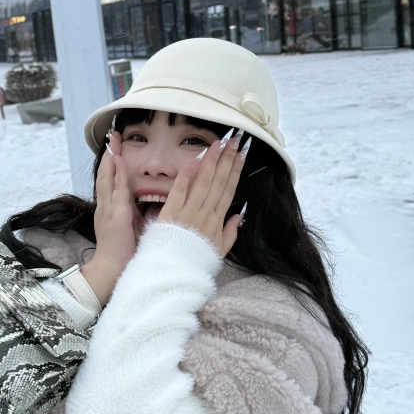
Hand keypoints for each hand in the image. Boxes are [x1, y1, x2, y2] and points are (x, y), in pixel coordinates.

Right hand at [81, 130, 136, 304]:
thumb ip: (130, 214)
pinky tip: (118, 161)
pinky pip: (115, 190)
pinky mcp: (115, 216)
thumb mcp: (126, 228)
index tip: (115, 148)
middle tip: (113, 136)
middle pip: (106, 175)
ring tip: (114, 142)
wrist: (111, 270)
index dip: (112, 164)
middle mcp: (106, 207)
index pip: (110, 182)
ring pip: (108, 178)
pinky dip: (115, 174)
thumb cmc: (122, 253)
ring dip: (111, 159)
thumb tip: (141, 204)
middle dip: (109, 155)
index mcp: (110, 210)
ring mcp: (108, 210)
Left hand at [157, 135, 245, 254]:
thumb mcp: (218, 251)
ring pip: (203, 182)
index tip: (242, 155)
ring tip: (220, 142)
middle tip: (235, 139)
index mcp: (216, 221)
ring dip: (212, 160)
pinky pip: (180, 190)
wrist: (173, 274)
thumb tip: (240, 215)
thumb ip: (230, 233)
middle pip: (219, 181)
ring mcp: (188, 212)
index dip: (236, 171)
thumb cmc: (194, 262)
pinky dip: (187, 174)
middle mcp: (205, 214)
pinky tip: (195, 158)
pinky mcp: (171, 213)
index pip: (229, 190)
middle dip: (228, 159)